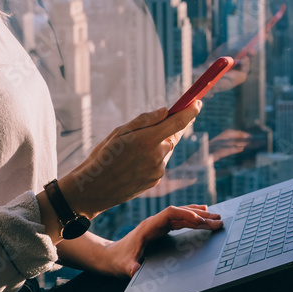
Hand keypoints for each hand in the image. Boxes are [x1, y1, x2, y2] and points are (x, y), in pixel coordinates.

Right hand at [62, 102, 202, 218]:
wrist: (95, 189)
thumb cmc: (103, 156)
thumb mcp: (119, 132)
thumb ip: (144, 120)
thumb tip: (166, 111)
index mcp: (148, 139)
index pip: (178, 122)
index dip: (190, 111)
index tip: (197, 102)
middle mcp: (157, 156)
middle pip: (172, 136)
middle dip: (167, 129)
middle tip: (152, 127)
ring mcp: (158, 170)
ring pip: (165, 150)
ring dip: (157, 145)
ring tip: (133, 151)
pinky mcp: (156, 181)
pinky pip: (159, 163)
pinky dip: (152, 158)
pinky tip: (134, 162)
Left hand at [96, 204, 223, 277]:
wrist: (109, 256)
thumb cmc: (117, 261)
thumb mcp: (123, 267)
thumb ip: (129, 268)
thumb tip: (135, 271)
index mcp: (149, 227)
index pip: (171, 214)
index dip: (186, 214)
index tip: (202, 219)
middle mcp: (155, 222)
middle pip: (180, 213)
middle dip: (200, 216)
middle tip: (219, 220)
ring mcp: (157, 225)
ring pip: (181, 215)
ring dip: (198, 215)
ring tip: (216, 218)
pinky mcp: (159, 229)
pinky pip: (179, 220)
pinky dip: (191, 218)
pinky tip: (201, 218)